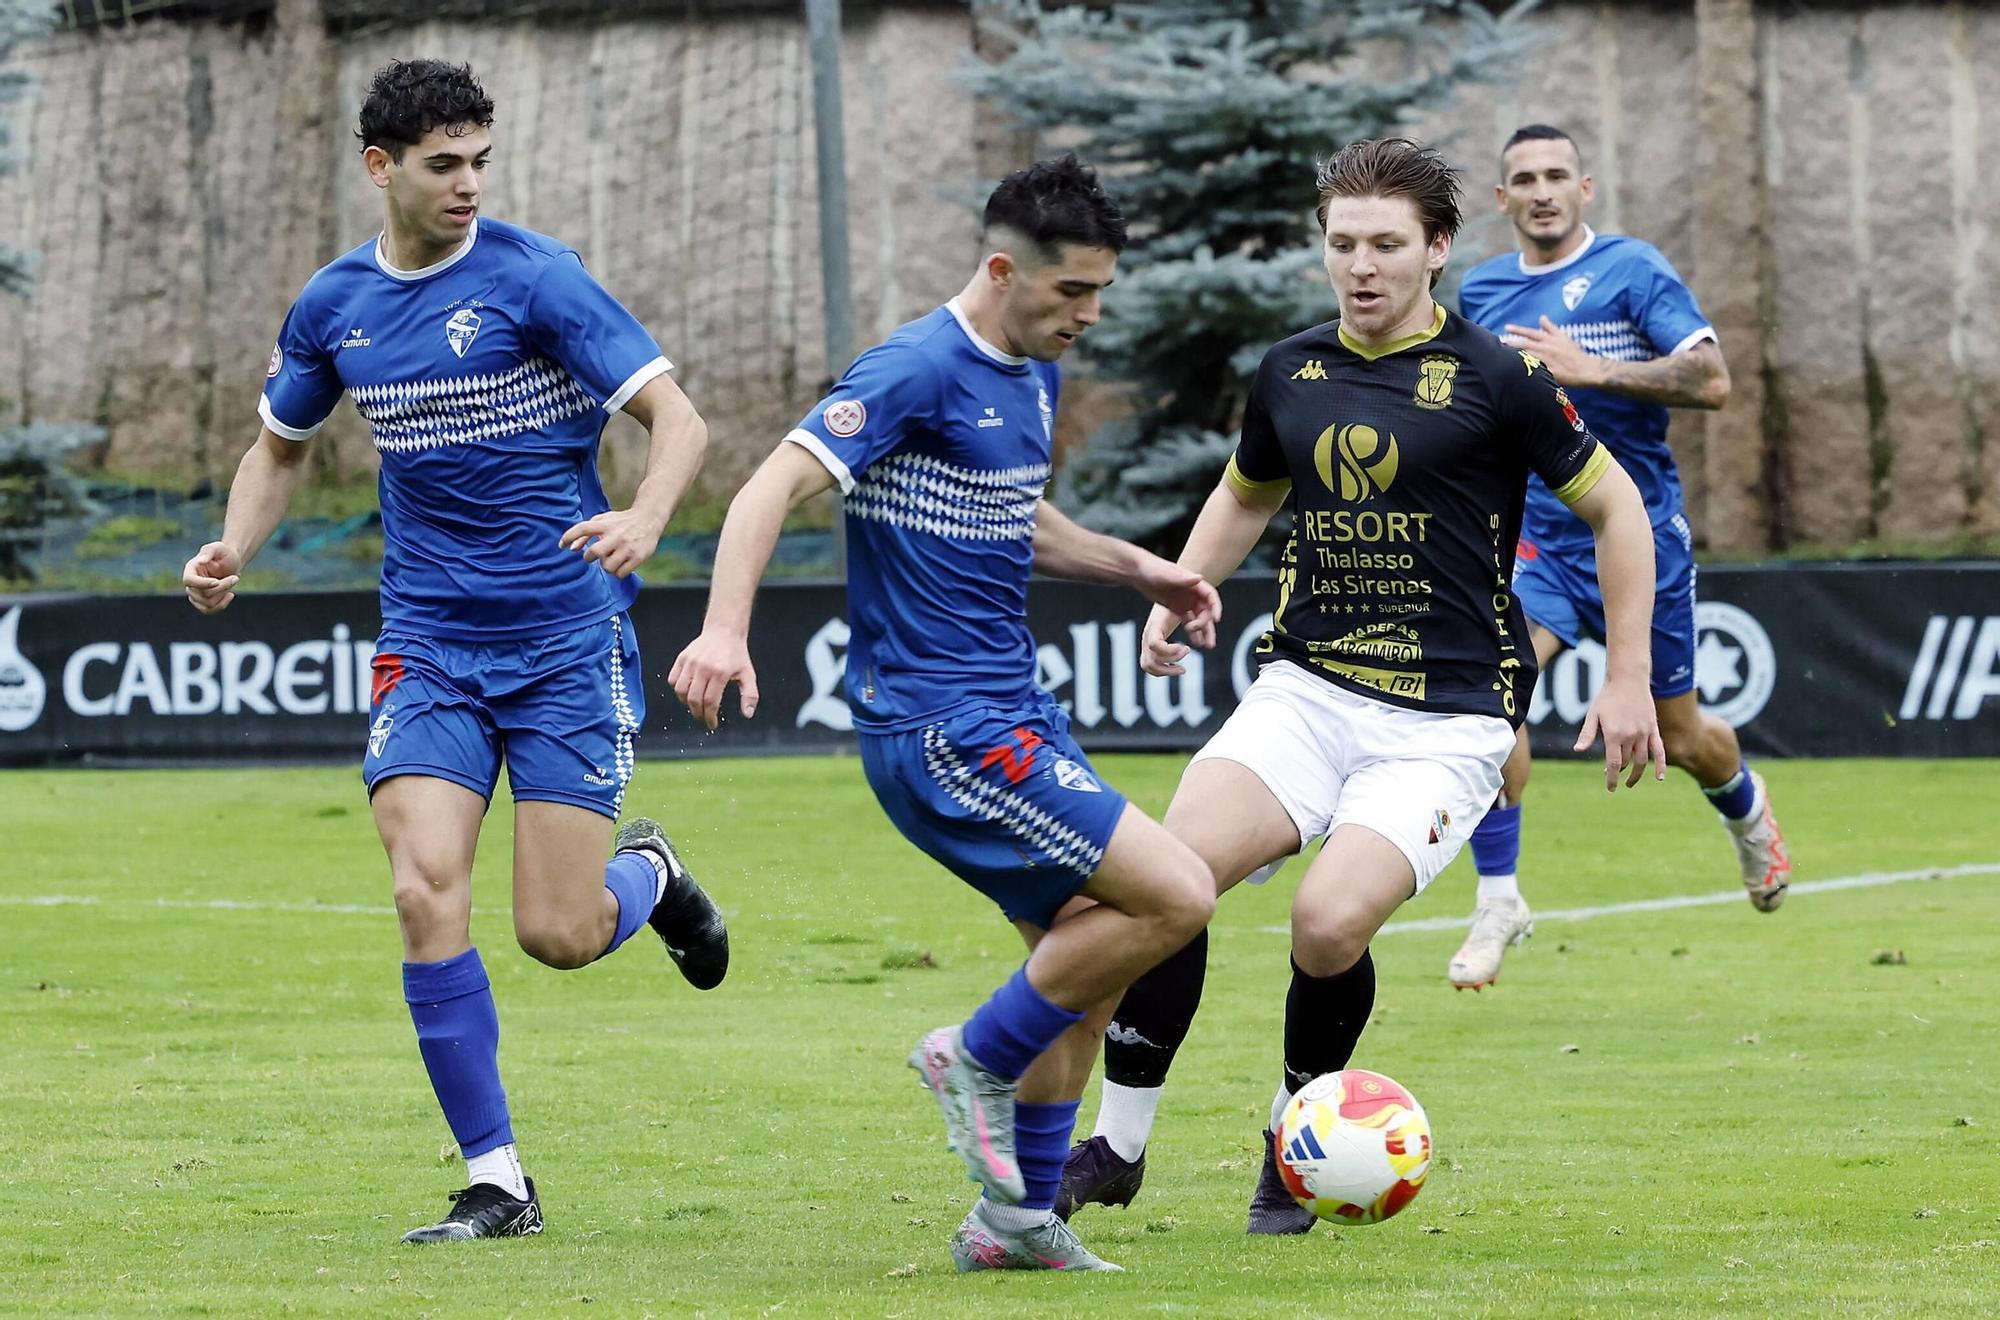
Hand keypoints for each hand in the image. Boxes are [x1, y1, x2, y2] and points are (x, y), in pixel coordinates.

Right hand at [183, 541, 242, 614]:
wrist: (232, 562)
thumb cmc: (224, 553)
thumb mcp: (218, 547)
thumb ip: (209, 552)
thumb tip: (200, 561)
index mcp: (190, 569)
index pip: (189, 581)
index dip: (202, 584)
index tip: (217, 581)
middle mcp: (191, 583)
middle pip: (202, 594)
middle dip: (222, 587)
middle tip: (236, 577)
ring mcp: (196, 594)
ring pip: (207, 603)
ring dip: (224, 594)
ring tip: (233, 582)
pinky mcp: (204, 602)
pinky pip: (209, 610)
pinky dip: (221, 605)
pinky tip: (230, 595)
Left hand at [559, 507, 665, 578]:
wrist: (649, 519)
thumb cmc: (621, 522)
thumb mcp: (604, 520)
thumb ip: (586, 533)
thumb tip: (571, 549)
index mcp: (605, 524)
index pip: (583, 529)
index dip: (569, 537)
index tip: (561, 545)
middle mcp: (616, 535)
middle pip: (594, 553)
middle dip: (590, 557)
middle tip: (593, 556)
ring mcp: (628, 547)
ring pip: (607, 567)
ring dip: (606, 566)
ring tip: (611, 559)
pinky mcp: (638, 557)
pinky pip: (620, 574)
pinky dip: (618, 572)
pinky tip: (621, 564)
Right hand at [669, 629, 758, 730]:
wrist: (724, 631)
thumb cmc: (736, 655)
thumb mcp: (748, 674)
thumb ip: (749, 695)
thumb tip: (747, 714)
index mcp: (720, 673)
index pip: (710, 702)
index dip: (710, 716)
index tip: (712, 724)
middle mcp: (703, 667)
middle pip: (694, 699)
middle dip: (698, 713)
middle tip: (703, 717)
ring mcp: (690, 662)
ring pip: (681, 690)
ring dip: (686, 703)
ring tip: (695, 706)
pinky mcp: (682, 658)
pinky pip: (673, 679)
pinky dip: (677, 690)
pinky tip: (687, 693)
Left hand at [1135, 557, 1220, 663]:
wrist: (1138, 572)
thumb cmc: (1152, 569)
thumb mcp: (1166, 574)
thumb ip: (1182, 578)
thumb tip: (1200, 578)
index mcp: (1193, 583)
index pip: (1210, 595)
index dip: (1216, 607)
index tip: (1216, 620)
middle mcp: (1192, 592)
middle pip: (1206, 610)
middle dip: (1206, 623)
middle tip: (1195, 631)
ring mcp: (1186, 601)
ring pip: (1200, 618)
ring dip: (1204, 631)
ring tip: (1206, 645)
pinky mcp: (1178, 608)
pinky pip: (1189, 621)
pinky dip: (1193, 632)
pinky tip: (1195, 643)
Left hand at [1500, 315, 1604, 388]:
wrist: (1585, 368)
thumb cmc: (1574, 353)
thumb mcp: (1563, 337)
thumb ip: (1551, 328)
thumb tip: (1542, 317)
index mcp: (1550, 340)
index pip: (1531, 332)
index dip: (1518, 330)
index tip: (1507, 327)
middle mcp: (1547, 348)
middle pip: (1526, 344)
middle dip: (1512, 342)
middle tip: (1500, 341)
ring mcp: (1547, 360)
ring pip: (1528, 356)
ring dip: (1516, 355)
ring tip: (1503, 355)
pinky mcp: (1549, 372)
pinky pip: (1535, 370)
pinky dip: (1526, 369)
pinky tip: (1515, 370)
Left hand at [1575, 674, 1665, 790]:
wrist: (1628, 679)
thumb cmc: (1607, 696)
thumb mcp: (1593, 715)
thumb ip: (1587, 734)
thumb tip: (1577, 751)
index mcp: (1614, 734)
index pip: (1614, 764)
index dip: (1611, 778)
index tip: (1610, 788)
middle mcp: (1631, 736)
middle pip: (1626, 762)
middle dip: (1619, 772)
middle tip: (1612, 775)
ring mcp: (1644, 733)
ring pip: (1642, 760)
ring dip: (1637, 774)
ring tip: (1630, 782)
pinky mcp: (1653, 729)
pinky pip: (1660, 751)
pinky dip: (1661, 765)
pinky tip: (1659, 778)